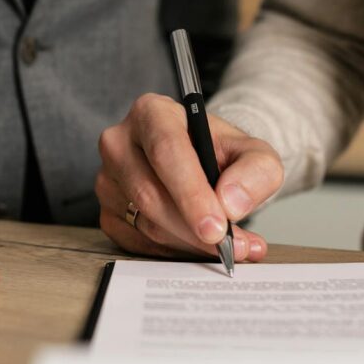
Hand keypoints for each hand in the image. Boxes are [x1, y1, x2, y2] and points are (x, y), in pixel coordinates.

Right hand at [96, 93, 282, 260]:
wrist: (203, 164)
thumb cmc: (221, 154)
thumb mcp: (254, 153)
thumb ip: (255, 171)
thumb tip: (231, 203)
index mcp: (152, 113)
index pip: (166, 152)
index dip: (191, 193)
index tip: (216, 227)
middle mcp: (120, 142)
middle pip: (149, 193)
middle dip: (192, 229)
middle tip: (230, 247)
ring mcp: (107, 179)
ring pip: (145, 223)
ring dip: (189, 243)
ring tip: (228, 247)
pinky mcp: (107, 211)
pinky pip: (138, 242)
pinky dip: (174, 251)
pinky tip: (199, 245)